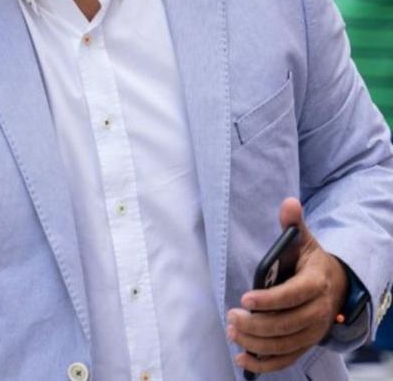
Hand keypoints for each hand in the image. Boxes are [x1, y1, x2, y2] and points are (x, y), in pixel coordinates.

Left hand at [227, 198, 347, 373]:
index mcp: (315, 283)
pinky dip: (265, 363)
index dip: (270, 299)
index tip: (245, 299)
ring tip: (232, 331)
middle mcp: (318, 310)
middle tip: (231, 316)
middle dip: (257, 323)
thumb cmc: (309, 262)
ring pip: (285, 343)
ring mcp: (313, 330)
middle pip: (287, 324)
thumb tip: (289, 202)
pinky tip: (242, 359)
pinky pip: (286, 359)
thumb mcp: (304, 242)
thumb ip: (293, 225)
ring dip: (256, 342)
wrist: (335, 286)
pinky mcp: (305, 344)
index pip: (294, 295)